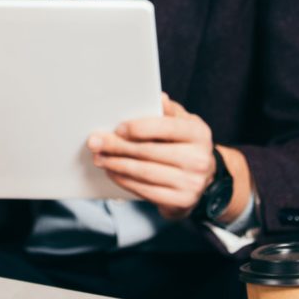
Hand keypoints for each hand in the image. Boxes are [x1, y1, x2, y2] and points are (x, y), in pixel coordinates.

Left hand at [87, 95, 218, 219]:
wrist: (203, 179)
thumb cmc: (186, 144)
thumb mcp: (184, 123)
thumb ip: (169, 111)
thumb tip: (158, 97)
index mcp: (199, 134)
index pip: (165, 127)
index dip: (139, 128)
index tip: (117, 128)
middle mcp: (199, 159)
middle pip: (149, 151)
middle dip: (117, 146)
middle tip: (95, 142)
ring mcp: (192, 183)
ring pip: (144, 172)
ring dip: (116, 164)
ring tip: (99, 158)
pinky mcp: (182, 201)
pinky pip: (146, 191)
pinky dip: (125, 181)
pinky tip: (113, 172)